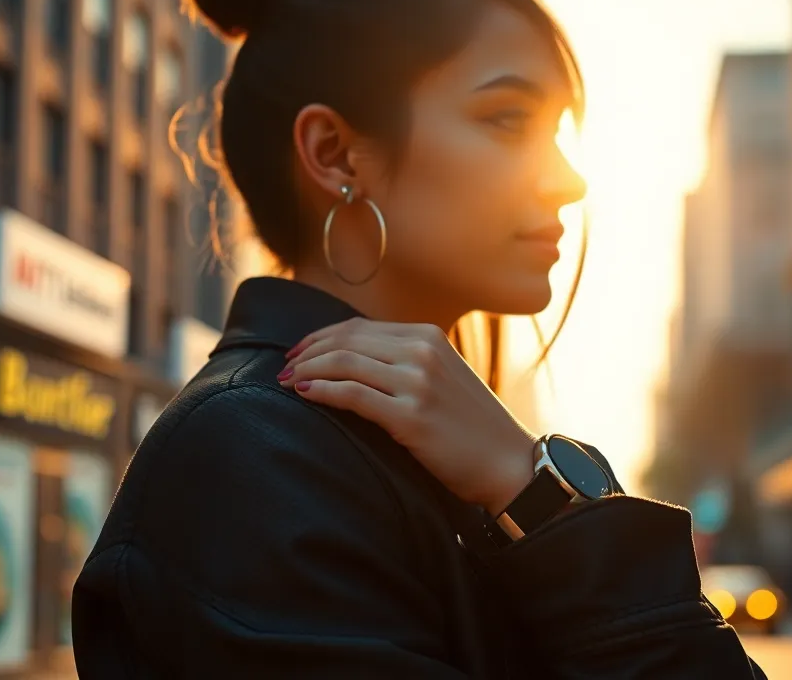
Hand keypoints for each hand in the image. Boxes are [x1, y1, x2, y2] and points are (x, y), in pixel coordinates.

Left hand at [281, 318, 535, 515]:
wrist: (509, 463)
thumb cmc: (471, 428)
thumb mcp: (443, 378)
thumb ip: (406, 363)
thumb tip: (352, 362)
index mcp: (428, 336)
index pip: (359, 328)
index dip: (321, 337)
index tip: (298, 351)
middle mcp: (422, 351)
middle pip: (346, 340)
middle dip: (307, 351)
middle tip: (283, 366)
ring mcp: (417, 381)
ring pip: (343, 362)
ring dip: (307, 369)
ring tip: (285, 381)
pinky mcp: (411, 415)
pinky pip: (352, 395)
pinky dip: (321, 390)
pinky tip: (303, 393)